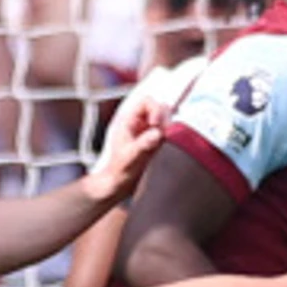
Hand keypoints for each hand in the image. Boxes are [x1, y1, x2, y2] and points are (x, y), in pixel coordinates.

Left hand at [86, 89, 167, 203]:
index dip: (155, 109)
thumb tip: (157, 133)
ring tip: (164, 139)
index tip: (156, 124)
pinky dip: (169, 133)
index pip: (146, 102)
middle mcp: (138, 123)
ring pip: (163, 118)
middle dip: (164, 117)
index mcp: (128, 121)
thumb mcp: (131, 157)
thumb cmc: (119, 171)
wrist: (118, 185)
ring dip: (167, 125)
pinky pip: (165, 130)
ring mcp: (145, 131)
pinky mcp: (153, 140)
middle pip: (157, 107)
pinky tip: (166, 142)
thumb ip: (144, 144)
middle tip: (163, 133)